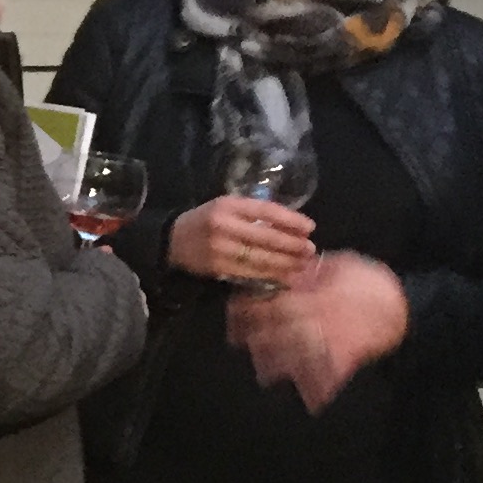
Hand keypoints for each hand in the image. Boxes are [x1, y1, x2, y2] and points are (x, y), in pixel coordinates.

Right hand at [169, 194, 318, 286]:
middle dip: (292, 245)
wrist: (171, 240)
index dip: (290, 220)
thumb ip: (253, 213)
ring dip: (285, 263)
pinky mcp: (217, 267)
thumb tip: (292, 227)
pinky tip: (285, 277)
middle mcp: (223, 225)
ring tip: (302, 265)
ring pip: (260, 257)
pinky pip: (250, 273)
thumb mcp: (226, 207)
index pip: (265, 210)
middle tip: (310, 250)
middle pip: (266, 236)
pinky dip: (271, 276)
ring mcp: (219, 248)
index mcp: (227, 205)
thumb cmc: (206, 221)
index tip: (310, 227)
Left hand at [225, 252, 409, 411]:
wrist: (406, 305)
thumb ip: (310, 270)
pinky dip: (319, 392)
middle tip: (237, 340)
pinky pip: (330, 378)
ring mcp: (331, 339)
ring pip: (294, 356)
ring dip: (276, 366)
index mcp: (312, 294)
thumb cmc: (371, 280)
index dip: (246, 307)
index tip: (234, 311)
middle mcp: (316, 318)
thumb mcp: (338, 264)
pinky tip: (311, 402)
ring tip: (265, 374)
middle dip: (252, 336)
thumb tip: (285, 270)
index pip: (269, 301)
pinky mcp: (348, 357)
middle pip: (274, 330)